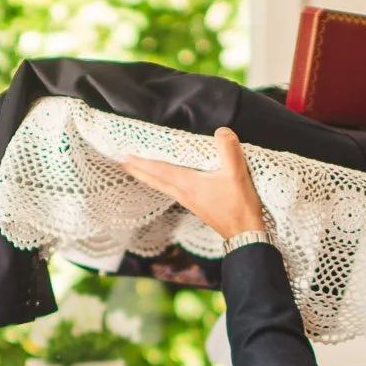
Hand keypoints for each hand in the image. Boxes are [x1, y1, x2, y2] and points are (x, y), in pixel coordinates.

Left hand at [117, 128, 267, 241]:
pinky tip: (165, 182)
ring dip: (147, 177)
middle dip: (137, 170)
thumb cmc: (239, 205)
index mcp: (188, 183)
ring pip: (161, 186)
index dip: (142, 162)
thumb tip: (221, 132)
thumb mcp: (236, 173)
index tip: (125, 156)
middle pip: (154, 180)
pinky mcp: (196, 205)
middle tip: (121, 163)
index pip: (159, 169)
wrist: (243, 233)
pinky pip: (171, 191)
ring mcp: (188, 201)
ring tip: (136, 170)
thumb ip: (228, 149)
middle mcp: (184, 193)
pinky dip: (161, 183)